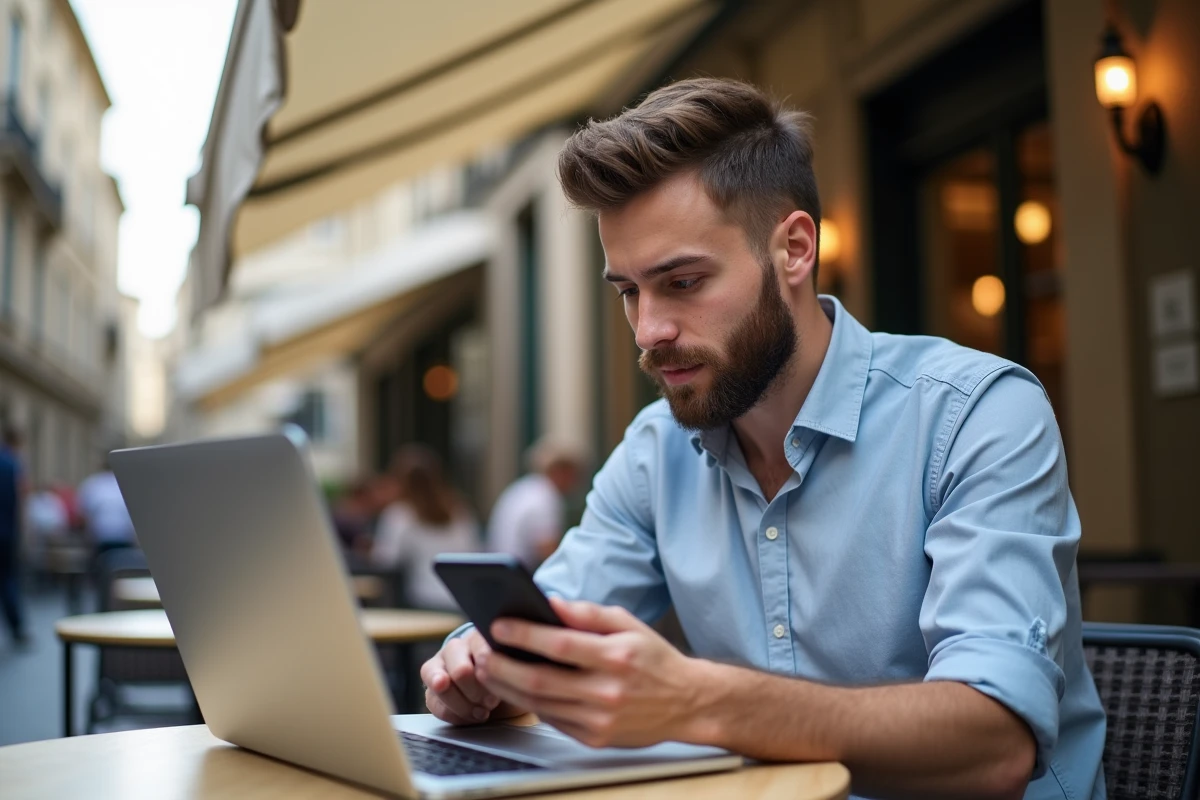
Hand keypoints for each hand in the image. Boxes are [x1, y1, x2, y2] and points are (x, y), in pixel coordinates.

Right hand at [420, 629, 527, 724]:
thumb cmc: (508, 674)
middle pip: (461, 671)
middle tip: (492, 701)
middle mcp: (454, 648)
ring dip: (465, 705)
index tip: (501, 682)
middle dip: (477, 692)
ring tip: (482, 711)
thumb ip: (514, 660)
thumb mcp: (516, 664)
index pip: (481, 650)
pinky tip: (470, 716)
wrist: (499, 689)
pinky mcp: (430, 692)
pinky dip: (456, 716)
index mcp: (477, 637)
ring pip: (442, 685)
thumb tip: (516, 661)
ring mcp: (438, 668)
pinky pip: (435, 705)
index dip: (492, 672)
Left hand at [476, 598, 703, 747]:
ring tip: (488, 669)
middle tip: (481, 651)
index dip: (524, 634)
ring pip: (539, 704)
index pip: (560, 644)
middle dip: (502, 665)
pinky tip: (515, 688)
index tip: (498, 624)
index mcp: (617, 657)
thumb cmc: (654, 659)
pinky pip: (552, 720)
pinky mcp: (595, 739)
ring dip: (506, 687)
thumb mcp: (629, 624)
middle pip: (540, 679)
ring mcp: (600, 719)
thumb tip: (547, 602)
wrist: (687, 703)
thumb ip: (588, 613)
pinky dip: (529, 703)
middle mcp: (608, 691)